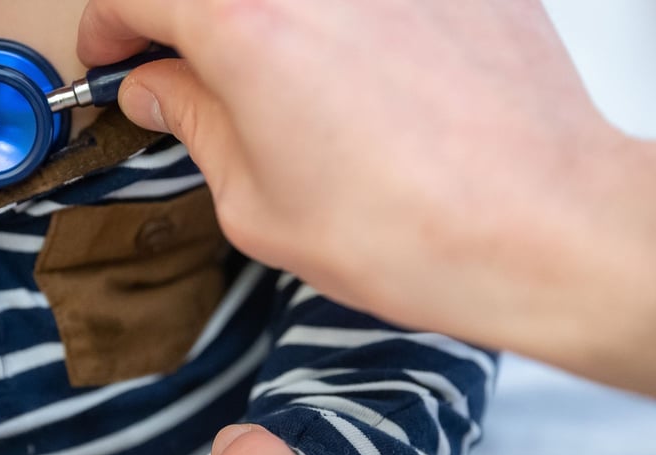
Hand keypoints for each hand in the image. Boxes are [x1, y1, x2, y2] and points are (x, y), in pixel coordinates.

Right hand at [77, 0, 655, 421]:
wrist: (546, 226)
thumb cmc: (408, 232)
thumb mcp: (257, 202)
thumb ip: (191, 123)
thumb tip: (156, 88)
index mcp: (244, 21)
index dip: (109, 27)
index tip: (114, 57)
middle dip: (180, 20)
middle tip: (179, 71)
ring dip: (261, 25)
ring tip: (274, 82)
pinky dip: (335, 22)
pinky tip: (356, 74)